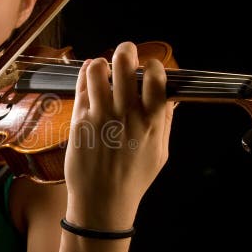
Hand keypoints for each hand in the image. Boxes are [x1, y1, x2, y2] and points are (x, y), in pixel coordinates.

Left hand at [63, 42, 172, 228]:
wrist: (102, 200)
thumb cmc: (133, 178)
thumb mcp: (160, 152)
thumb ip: (165, 122)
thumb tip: (172, 98)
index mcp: (151, 121)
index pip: (156, 77)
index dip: (153, 66)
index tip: (149, 68)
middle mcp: (126, 114)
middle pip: (125, 65)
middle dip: (126, 51)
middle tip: (126, 52)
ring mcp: (100, 115)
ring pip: (97, 71)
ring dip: (101, 63)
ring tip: (103, 67)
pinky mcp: (79, 120)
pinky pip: (81, 87)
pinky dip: (85, 74)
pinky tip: (89, 73)